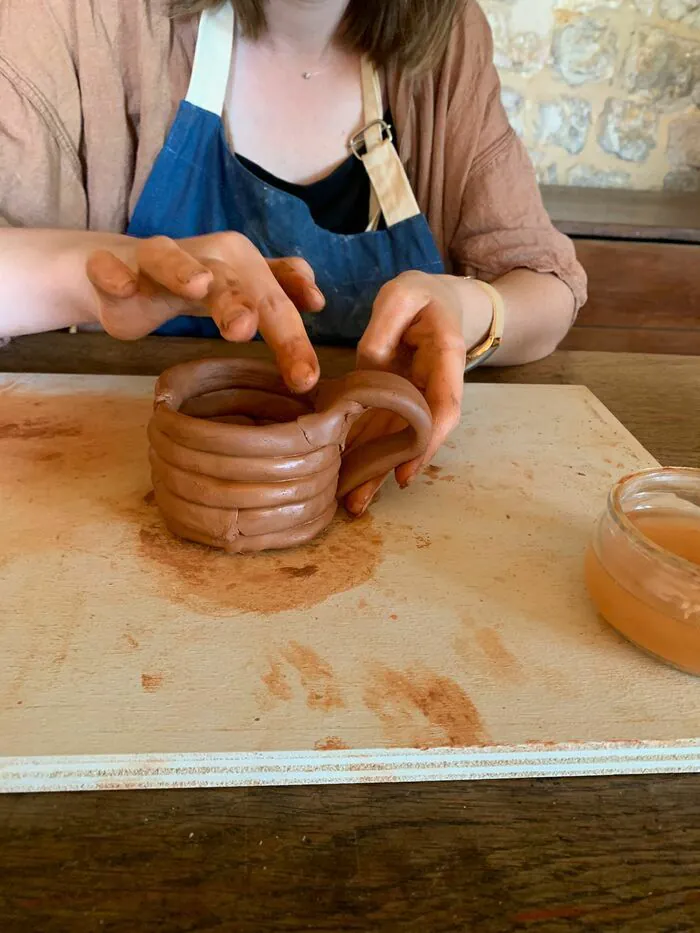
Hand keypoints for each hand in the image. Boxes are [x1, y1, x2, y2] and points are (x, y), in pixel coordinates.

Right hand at [85, 233, 324, 392]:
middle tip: (248, 332)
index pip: (275, 302)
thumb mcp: (239, 289)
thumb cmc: (191, 286)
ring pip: (171, 259)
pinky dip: (113, 274)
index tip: (305, 377)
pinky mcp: (112, 270)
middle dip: (243, 305)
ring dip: (185, 269)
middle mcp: (204, 257)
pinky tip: (121, 286)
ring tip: (198, 285)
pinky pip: (110, 269)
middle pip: (231, 282)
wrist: (119, 272)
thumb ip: (278, 293)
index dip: (293, 336)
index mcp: (240, 266)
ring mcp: (156, 261)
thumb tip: (318, 299)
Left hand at [344, 271, 491, 515]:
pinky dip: (367, 452)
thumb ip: (384, 325)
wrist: (437, 302)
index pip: (445, 407)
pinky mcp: (396, 403)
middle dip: (390, 470)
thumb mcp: (402, 294)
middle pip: (418, 436)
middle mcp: (433, 387)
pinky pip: (383, 430)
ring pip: (398, 440)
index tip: (406, 470)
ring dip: (376, 472)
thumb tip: (368, 366)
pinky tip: (347, 477)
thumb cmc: (422, 297)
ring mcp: (415, 399)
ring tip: (351, 503)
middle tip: (362, 501)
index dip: (428, 442)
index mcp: (445, 359)